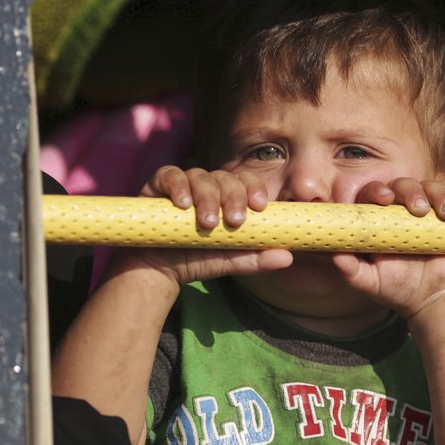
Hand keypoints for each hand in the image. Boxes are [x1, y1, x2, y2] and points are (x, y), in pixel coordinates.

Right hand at [118, 165, 292, 285]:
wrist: (156, 270)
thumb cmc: (195, 260)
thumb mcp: (229, 261)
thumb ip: (256, 258)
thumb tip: (288, 258)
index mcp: (228, 198)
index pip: (247, 182)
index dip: (255, 188)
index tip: (261, 207)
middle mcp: (208, 186)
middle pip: (226, 177)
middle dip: (234, 197)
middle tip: (235, 221)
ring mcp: (183, 183)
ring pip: (201, 176)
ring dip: (208, 197)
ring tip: (208, 223)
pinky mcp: (157, 184)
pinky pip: (169, 174)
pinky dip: (178, 186)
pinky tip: (183, 205)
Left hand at [332, 178, 444, 317]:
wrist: (435, 297)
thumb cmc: (398, 287)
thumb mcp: (370, 283)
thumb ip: (351, 270)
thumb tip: (334, 256)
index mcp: (377, 220)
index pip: (372, 194)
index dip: (376, 190)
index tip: (384, 199)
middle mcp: (400, 210)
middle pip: (402, 184)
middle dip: (410, 190)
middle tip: (418, 208)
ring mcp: (426, 209)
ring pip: (430, 185)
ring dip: (438, 194)